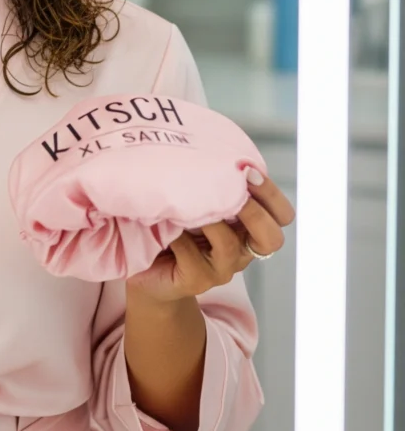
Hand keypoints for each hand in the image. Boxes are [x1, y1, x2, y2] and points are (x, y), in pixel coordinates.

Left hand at [126, 173, 295, 302]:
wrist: (149, 267)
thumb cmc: (173, 225)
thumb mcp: (195, 199)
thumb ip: (209, 183)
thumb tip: (212, 149)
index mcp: (247, 227)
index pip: (281, 215)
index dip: (271, 194)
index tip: (248, 170)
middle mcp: (241, 249)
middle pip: (272, 238)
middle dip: (253, 210)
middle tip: (232, 188)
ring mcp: (221, 268)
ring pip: (229, 245)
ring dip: (210, 220)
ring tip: (187, 204)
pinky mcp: (197, 280)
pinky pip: (193, 257)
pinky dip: (178, 238)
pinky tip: (162, 223)